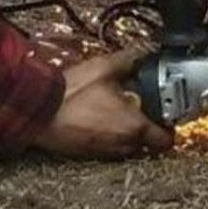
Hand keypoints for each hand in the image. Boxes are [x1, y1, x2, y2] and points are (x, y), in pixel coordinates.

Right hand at [30, 48, 173, 159]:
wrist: (39, 110)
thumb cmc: (72, 93)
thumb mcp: (104, 67)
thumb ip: (128, 60)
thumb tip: (140, 54)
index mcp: (134, 126)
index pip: (166, 141)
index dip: (169, 127)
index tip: (164, 114)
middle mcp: (123, 145)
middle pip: (147, 143)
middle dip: (146, 126)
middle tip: (138, 105)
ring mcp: (105, 152)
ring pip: (127, 146)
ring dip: (127, 131)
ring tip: (115, 108)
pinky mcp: (88, 154)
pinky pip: (108, 147)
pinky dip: (109, 134)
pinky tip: (97, 115)